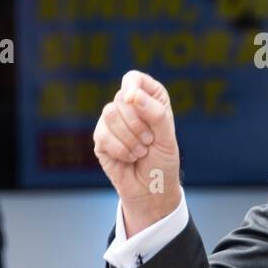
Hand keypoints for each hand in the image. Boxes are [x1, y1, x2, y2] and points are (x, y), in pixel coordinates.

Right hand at [92, 71, 181, 234]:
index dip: (133, 87)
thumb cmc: (162, 161)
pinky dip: (121, 150)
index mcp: (148, 99)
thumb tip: (132, 96)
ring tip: (141, 151)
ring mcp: (111, 122)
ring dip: (130, 138)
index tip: (136, 100)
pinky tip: (129, 158)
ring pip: (110, 114)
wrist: (151, 189)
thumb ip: (155, 114)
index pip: (133, 79)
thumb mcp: (167, 137)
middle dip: (138, 123)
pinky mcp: (100, 138)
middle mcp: (128, 107)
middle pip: (121, 98)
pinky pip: (104, 135)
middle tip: (149, 141)